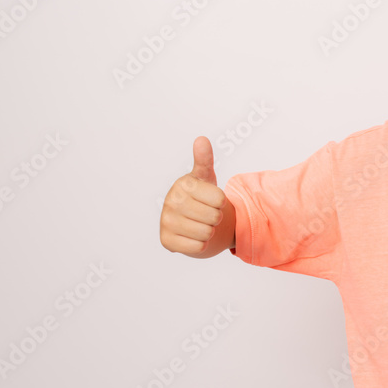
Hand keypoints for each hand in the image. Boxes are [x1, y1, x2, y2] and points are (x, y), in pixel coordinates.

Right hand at [160, 136, 228, 255]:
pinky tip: (192, 236)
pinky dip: (201, 245)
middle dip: (215, 218)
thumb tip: (201, 139)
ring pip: (207, 233)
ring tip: (200, 224)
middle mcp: (171, 202)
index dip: (221, 203)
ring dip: (209, 232)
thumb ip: (204, 159)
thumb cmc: (200, 196)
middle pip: (214, 217)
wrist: (188, 220)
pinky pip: (197, 247)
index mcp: (183, 184)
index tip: (211, 200)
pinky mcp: (166, 241)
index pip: (220, 200)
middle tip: (206, 213)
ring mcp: (166, 222)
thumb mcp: (205, 177)